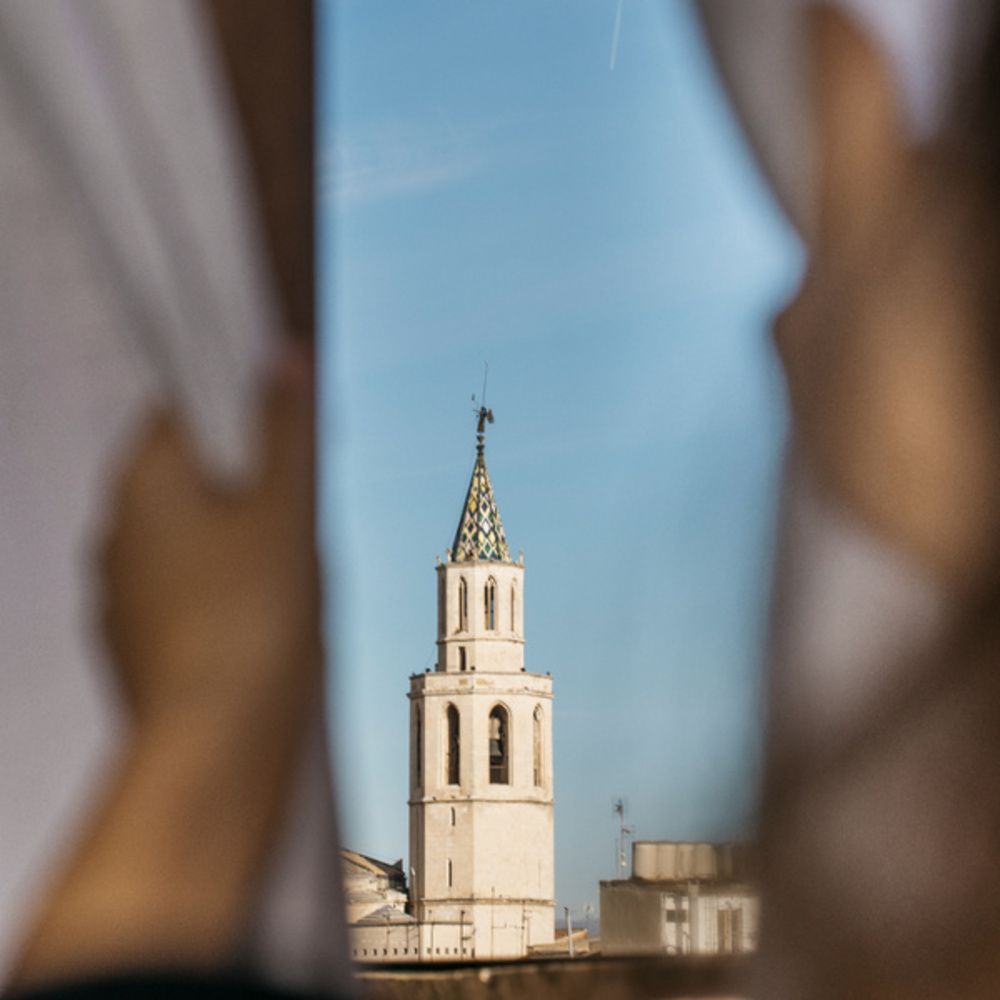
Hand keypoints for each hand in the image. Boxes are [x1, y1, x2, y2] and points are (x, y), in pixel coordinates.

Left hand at [102, 349, 320, 731]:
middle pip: (187, 473)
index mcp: (143, 482)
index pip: (180, 407)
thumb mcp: (288, 509)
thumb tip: (285, 359)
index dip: (236, 403)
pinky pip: (184, 589)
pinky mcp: (139, 637)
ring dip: (236, 536)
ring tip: (289, 568)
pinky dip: (221, 587)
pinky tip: (263, 614)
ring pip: (188, 534)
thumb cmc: (250, 626)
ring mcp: (122, 589)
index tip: (280, 419)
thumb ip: (286, 427)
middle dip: (246, 479)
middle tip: (299, 503)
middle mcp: (117, 530)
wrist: (218, 745)